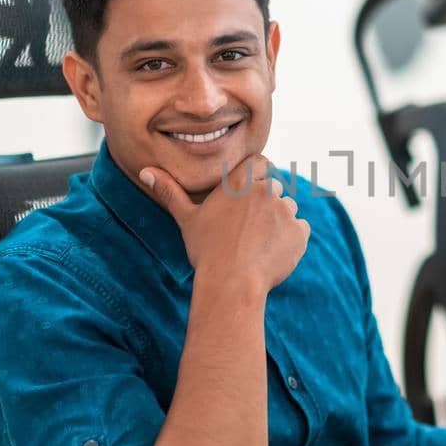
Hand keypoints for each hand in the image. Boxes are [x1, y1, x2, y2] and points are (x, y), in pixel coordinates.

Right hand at [140, 154, 309, 296]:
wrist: (231, 283)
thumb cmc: (206, 250)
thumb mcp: (186, 218)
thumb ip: (169, 191)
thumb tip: (145, 171)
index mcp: (241, 181)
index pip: (261, 163)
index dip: (257, 176)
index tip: (248, 194)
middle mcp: (266, 190)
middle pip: (274, 187)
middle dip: (266, 202)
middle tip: (248, 227)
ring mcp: (286, 211)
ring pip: (288, 208)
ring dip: (279, 220)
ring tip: (258, 242)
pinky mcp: (300, 232)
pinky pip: (301, 229)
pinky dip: (291, 239)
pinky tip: (273, 252)